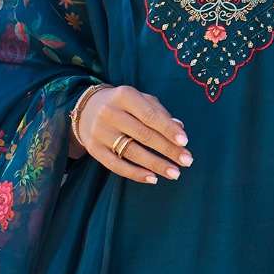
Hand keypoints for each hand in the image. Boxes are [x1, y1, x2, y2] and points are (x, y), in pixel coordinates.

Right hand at [74, 83, 192, 183]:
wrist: (86, 108)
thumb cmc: (123, 104)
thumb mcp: (139, 99)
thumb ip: (159, 112)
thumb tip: (179, 129)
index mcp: (124, 95)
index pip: (150, 115)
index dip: (168, 129)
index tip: (185, 142)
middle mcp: (110, 113)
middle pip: (143, 135)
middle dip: (167, 149)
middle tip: (187, 161)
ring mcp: (100, 132)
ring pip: (132, 152)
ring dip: (156, 165)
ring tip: (175, 173)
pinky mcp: (94, 149)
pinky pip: (116, 165)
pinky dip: (135, 174)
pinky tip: (152, 178)